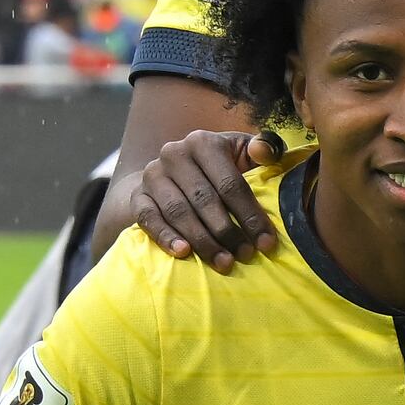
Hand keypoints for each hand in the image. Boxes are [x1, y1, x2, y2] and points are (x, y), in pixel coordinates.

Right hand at [106, 128, 276, 268]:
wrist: (173, 174)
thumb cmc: (219, 167)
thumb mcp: (243, 153)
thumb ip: (264, 149)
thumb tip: (263, 151)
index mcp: (203, 142)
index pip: (230, 183)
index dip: (251, 215)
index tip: (267, 242)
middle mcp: (174, 154)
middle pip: (205, 199)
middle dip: (228, 232)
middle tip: (245, 255)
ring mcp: (153, 175)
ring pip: (179, 212)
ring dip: (203, 240)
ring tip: (223, 262)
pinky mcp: (138, 196)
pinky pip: (149, 219)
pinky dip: (166, 236)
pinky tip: (183, 252)